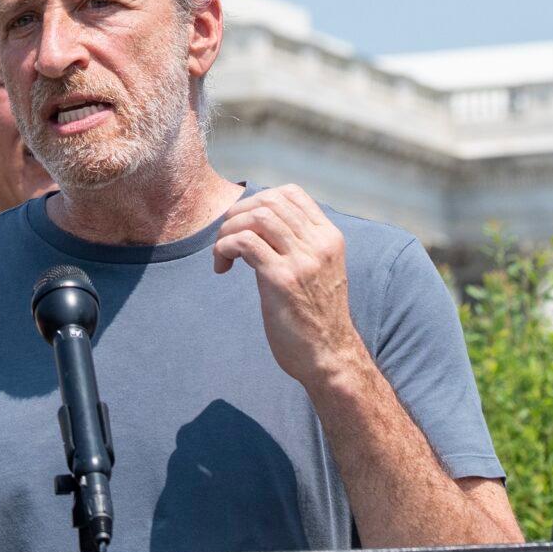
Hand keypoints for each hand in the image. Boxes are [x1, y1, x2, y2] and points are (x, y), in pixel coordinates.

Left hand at [214, 186, 363, 391]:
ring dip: (228, 230)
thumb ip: (300, 246)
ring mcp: (302, 260)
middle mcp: (319, 244)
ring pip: (256, 217)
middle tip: (226, 237)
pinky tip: (222, 267)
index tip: (244, 222)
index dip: (259, 200)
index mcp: (330, 238)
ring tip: (222, 253)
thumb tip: (261, 225)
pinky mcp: (281, 280)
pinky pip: (244, 243)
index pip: (292, 193)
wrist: (330, 358)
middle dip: (238, 213)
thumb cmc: (318, 318)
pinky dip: (224, 248)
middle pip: (269, 201)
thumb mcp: (319, 271)